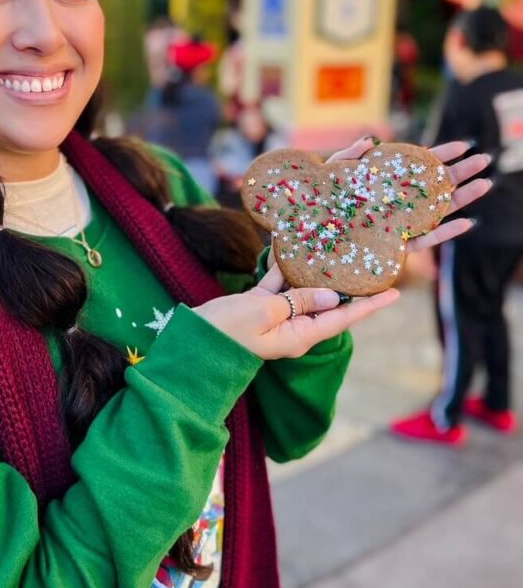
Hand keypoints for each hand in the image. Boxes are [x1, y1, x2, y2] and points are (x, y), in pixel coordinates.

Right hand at [193, 262, 399, 360]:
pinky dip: (284, 267)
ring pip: (303, 290)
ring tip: (334, 248)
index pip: (343, 318)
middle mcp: (293, 327)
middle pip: (327, 302)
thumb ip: (299, 301)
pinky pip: (278, 285)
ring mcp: (276, 317)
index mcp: (300, 335)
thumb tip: (330, 293)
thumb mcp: (265, 312)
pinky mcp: (258, 307)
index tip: (395, 294)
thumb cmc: (228, 330)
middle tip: (367, 262)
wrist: (193, 341)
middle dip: (346, 283)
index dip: (369, 305)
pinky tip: (291, 246)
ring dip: (315, 270)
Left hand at [326, 136, 491, 253]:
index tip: (462, 146)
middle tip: (484, 160)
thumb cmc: (316, 204)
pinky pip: (424, 241)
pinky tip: (466, 223)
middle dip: (461, 173)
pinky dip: (445, 233)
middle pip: (435, 187)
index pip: (417, 167)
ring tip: (484, 184)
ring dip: (462, 199)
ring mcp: (399, 226)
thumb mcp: (329, 177)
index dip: (439, 156)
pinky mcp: (395, 249)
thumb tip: (368, 140)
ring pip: (437, 212)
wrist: (306, 239)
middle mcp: (397, 205)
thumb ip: (348, 158)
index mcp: (384, 184)